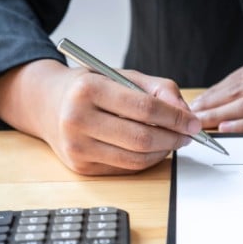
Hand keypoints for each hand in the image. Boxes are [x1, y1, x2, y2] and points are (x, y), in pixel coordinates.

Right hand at [0, 59, 200, 174]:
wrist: (49, 104)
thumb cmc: (92, 87)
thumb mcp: (124, 75)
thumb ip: (160, 89)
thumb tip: (186, 115)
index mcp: (88, 90)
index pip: (144, 108)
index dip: (175, 118)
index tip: (194, 123)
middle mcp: (77, 119)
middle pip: (141, 138)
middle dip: (173, 139)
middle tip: (188, 135)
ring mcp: (76, 147)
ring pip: (135, 159)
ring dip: (163, 152)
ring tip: (172, 141)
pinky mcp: (80, 167)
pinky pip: (125, 168)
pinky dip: (146, 161)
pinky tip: (152, 149)